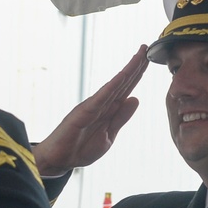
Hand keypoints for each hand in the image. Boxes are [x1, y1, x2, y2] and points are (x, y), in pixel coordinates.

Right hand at [33, 46, 147, 176]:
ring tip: (139, 55)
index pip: (127, 89)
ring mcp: (93, 106)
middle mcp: (102, 104)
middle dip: (136, 65)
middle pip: (123, 82)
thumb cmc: (81, 148)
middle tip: (147, 47)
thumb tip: (135, 99)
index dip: (138, 74)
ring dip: (128, 70)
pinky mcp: (84, 112)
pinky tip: (123, 76)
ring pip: (114, 85)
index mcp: (109, 110)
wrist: (59, 160)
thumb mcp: (109, 136)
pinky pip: (101, 97)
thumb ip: (121, 118)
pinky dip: (113, 86)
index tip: (148, 59)